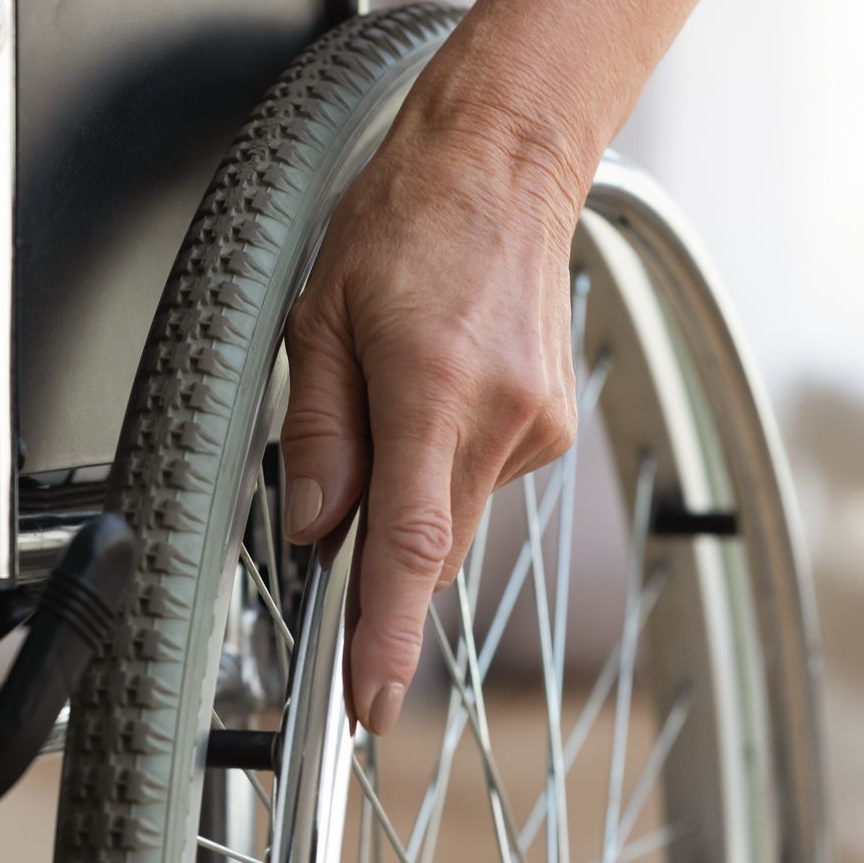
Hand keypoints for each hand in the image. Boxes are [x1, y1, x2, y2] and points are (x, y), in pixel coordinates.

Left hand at [281, 103, 580, 734]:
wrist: (507, 160)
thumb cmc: (405, 220)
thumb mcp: (318, 316)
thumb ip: (315, 431)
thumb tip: (312, 527)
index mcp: (434, 388)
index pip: (409, 546)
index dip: (384, 636)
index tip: (368, 702)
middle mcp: (500, 419)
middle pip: (429, 550)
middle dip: (375, 570)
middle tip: (330, 531)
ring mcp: (538, 427)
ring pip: (454, 520)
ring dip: (407, 504)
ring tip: (385, 406)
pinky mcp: (551, 426)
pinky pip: (479, 484)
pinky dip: (439, 473)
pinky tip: (427, 400)